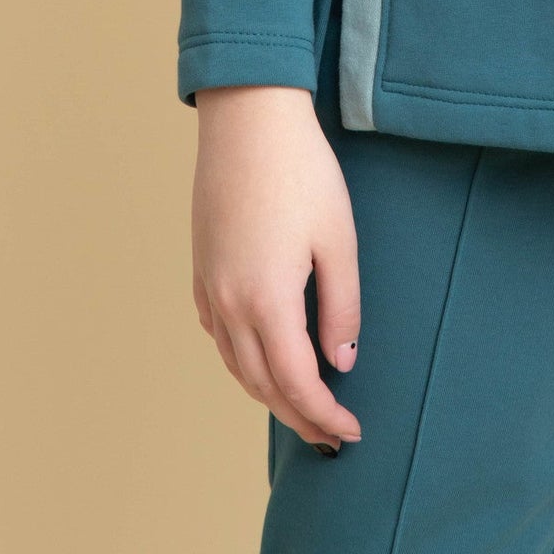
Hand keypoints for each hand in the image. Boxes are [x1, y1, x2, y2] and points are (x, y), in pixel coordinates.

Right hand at [191, 85, 361, 453]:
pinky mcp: (202, 267)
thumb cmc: (302, 172)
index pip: (296, 383)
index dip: (324, 415)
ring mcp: (209, 285)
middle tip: (330, 435)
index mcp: (267, 301)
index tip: (351, 432)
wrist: (248, 118)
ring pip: (235, 364)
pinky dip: (241, 359)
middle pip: (262, 384)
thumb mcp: (339, 240)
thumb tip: (340, 363)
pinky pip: (218, 333)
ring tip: (301, 406)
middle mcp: (229, 303)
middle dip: (298, 416)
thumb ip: (341, 309)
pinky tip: (260, 357)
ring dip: (268, 393)